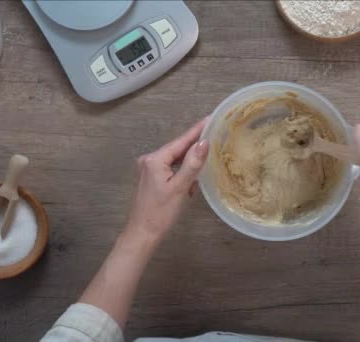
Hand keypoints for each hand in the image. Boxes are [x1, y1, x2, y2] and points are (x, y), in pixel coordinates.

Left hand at [126, 116, 209, 240]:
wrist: (142, 235)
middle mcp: (150, 160)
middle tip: (216, 136)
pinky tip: (192, 181)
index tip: (211, 118)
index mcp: (155, 159)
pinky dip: (183, 173)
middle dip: (196, 147)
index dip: (197, 130)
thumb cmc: (160, 213)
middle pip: (178, 149)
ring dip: (190, 163)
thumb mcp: (179, 188)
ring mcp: (149, 170)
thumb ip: (192, 164)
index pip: (181, 141)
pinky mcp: (152, 179)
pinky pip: (172, 169)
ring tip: (208, 159)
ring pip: (176, 160)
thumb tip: (204, 142)